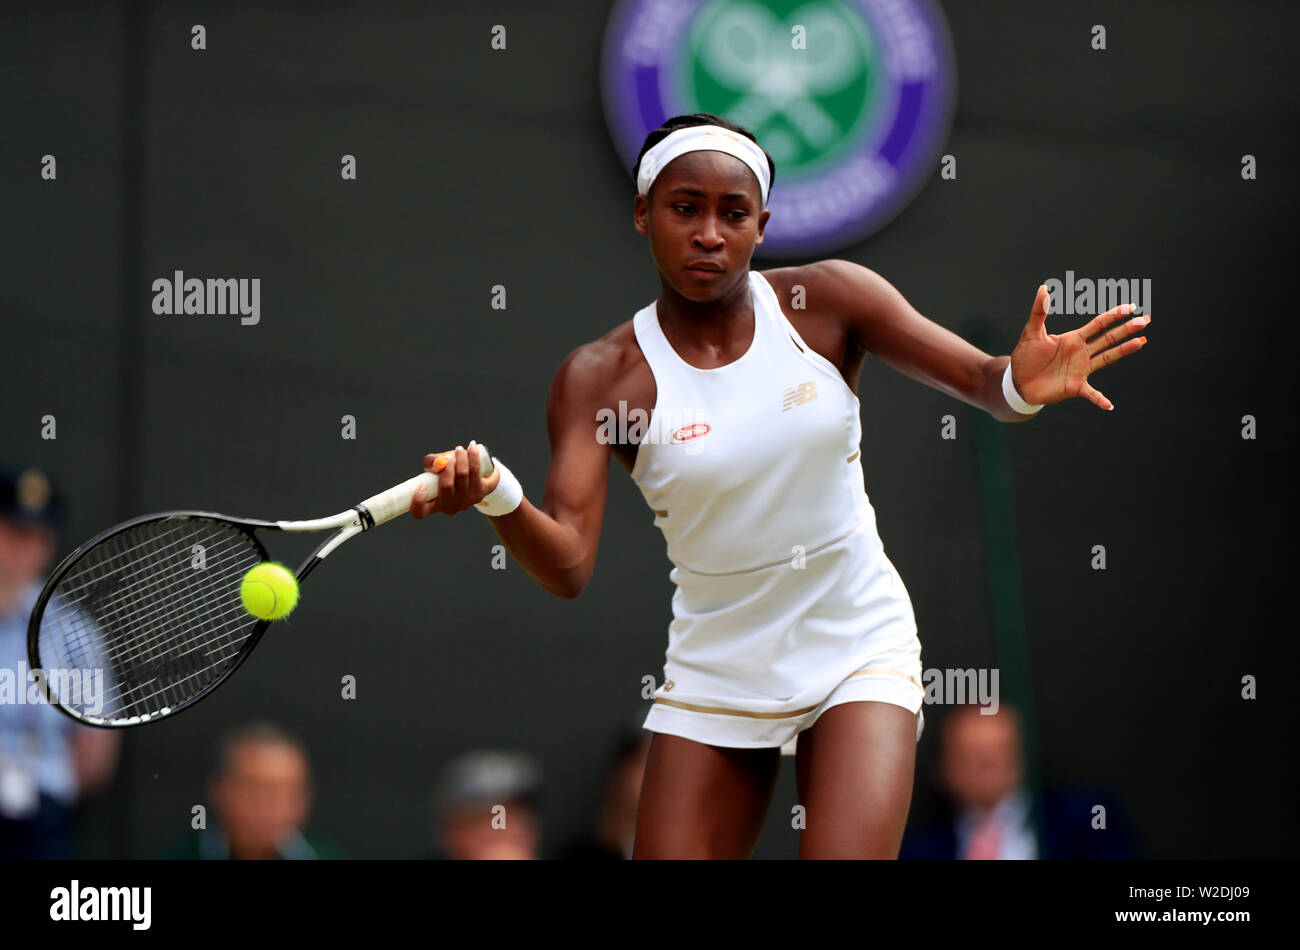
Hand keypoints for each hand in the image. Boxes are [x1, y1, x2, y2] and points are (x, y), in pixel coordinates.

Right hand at [409, 441, 500, 518]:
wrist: (476, 477)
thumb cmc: (449, 473)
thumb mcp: (435, 467)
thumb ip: (431, 462)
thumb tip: (438, 463)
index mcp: (433, 505)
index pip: (420, 512)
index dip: (418, 502)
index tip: (422, 485)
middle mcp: (449, 507)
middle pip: (447, 486)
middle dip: (447, 467)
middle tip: (448, 457)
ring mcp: (466, 502)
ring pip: (463, 476)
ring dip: (461, 458)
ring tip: (459, 449)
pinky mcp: (481, 493)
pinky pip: (477, 472)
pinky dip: (473, 457)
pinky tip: (472, 447)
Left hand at [1009, 285, 1149, 410]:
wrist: (1019, 380)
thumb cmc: (1026, 356)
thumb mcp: (1031, 332)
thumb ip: (1038, 311)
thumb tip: (1043, 288)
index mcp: (1074, 339)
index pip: (1098, 324)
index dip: (1113, 316)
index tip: (1130, 308)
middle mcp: (1082, 353)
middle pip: (1108, 338)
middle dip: (1126, 329)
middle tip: (1145, 321)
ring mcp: (1081, 370)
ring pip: (1107, 358)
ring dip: (1123, 351)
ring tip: (1141, 343)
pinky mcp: (1075, 387)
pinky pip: (1091, 394)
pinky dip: (1100, 399)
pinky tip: (1110, 405)